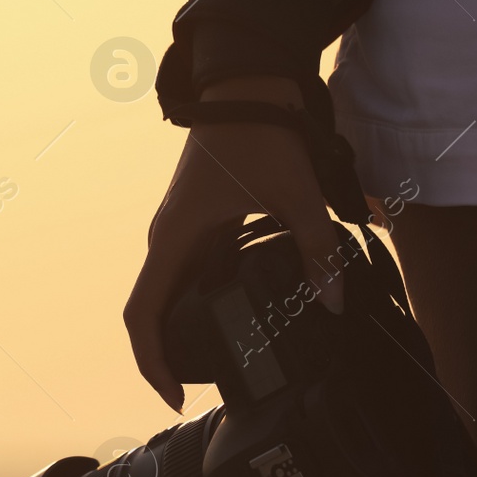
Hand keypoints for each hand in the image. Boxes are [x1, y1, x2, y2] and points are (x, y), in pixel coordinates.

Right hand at [123, 76, 344, 411]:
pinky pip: (189, 274)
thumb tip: (335, 300)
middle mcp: (168, 239)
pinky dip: (202, 304)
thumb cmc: (259, 130)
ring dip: (184, 332)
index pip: (141, 316)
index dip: (150, 364)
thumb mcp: (294, 192)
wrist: (246, 81)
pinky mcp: (198, 222)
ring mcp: (180, 231)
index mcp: (175, 238)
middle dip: (168, 359)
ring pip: (170, 294)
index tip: (173, 396)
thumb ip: (316, 248)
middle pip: (151, 313)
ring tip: (222, 362)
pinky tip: (240, 316)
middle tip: (202, 391)